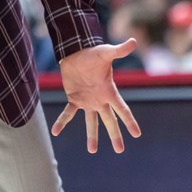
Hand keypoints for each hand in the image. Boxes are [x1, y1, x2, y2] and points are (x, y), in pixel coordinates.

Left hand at [51, 38, 141, 152]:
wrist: (76, 52)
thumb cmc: (93, 53)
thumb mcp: (106, 53)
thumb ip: (119, 50)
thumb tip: (133, 41)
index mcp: (109, 91)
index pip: (122, 109)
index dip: (129, 121)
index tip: (137, 134)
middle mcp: (100, 99)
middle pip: (109, 120)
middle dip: (115, 135)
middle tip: (120, 150)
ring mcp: (87, 101)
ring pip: (91, 122)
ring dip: (92, 136)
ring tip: (92, 150)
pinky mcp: (74, 99)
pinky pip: (68, 113)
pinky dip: (62, 121)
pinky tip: (55, 131)